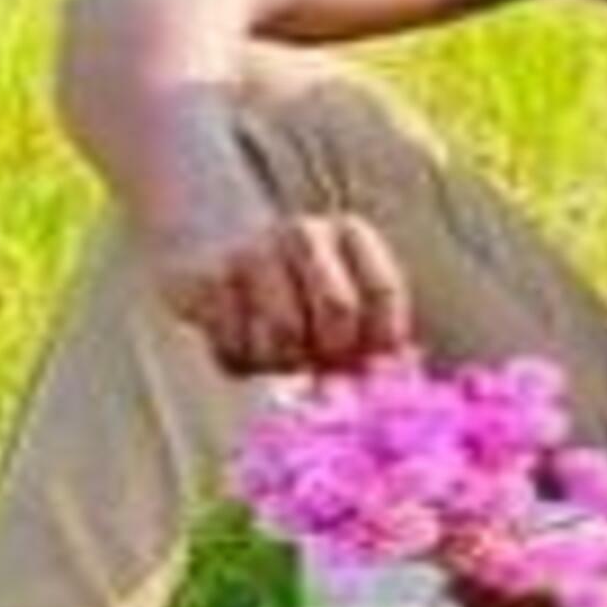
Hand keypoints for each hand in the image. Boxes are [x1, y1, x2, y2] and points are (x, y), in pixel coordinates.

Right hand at [148, 203, 416, 376]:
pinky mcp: (205, 282)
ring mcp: (251, 254)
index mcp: (349, 232)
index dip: (380, 342)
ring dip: (285, 364)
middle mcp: (303, 233)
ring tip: (280, 357)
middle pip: (339, 311)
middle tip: (318, 364)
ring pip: (284, 337)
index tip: (366, 362)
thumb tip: (401, 374)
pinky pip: (233, 349)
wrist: (211, 240)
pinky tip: (242, 346)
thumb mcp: (344, 290)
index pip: (383, 292)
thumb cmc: (295, 283)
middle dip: (333, 352)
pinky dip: (241, 362)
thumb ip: (375, 331)